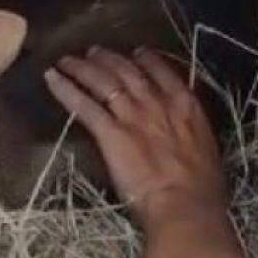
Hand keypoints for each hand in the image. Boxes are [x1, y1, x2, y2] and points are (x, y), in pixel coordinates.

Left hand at [44, 46, 227, 228]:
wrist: (185, 205)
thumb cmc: (202, 189)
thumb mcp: (206, 149)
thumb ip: (191, 134)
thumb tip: (184, 136)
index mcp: (185, 105)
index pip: (162, 71)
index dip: (146, 59)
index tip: (136, 53)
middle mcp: (157, 102)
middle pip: (127, 71)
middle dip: (109, 58)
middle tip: (94, 52)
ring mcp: (132, 115)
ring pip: (103, 80)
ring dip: (83, 67)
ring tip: (68, 60)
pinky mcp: (110, 133)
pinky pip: (83, 105)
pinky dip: (65, 89)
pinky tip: (52, 79)